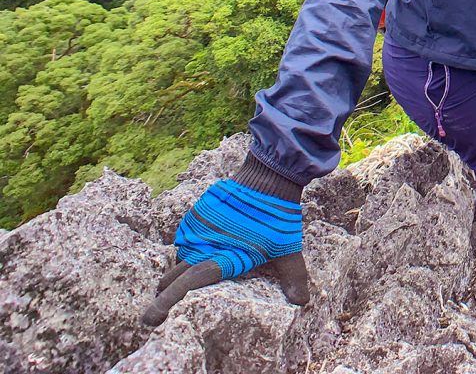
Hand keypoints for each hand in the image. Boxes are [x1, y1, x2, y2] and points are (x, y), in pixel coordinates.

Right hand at [141, 157, 308, 326]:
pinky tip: (201, 252)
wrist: (268, 178)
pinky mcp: (196, 215)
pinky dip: (189, 248)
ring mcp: (196, 229)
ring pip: (179, 258)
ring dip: (180, 270)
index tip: (151, 319)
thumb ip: (293, 277)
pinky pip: (185, 238)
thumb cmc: (277, 218)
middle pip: (172, 277)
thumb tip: (302, 302)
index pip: (184, 286)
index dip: (165, 303)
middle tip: (161, 311)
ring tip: (185, 282)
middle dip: (164, 294)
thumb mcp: (288, 249)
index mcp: (219, 259)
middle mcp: (201, 246)